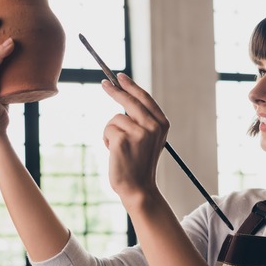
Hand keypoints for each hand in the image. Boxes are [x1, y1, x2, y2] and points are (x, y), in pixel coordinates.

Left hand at [101, 73, 169, 202]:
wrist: (139, 188)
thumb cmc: (139, 164)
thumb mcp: (148, 139)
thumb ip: (143, 121)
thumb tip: (125, 98)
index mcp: (162, 124)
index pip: (145, 98)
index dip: (131, 86)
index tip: (120, 76)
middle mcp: (153, 126)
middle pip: (130, 100)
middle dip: (115, 90)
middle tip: (104, 83)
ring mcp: (139, 132)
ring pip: (115, 118)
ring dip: (111, 131)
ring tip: (118, 148)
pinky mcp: (123, 139)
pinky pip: (108, 129)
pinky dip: (106, 139)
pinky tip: (114, 153)